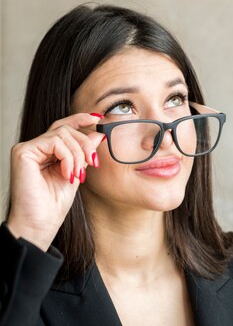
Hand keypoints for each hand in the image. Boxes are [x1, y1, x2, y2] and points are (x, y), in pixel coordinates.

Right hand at [7, 112, 104, 250]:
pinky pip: (55, 142)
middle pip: (65, 128)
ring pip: (62, 133)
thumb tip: (97, 134)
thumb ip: (83, 153)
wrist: (40, 225)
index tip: (99, 118)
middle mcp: (35, 148)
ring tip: (78, 174)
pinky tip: (68, 173)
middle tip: (93, 162)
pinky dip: (67, 156)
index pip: (63, 127)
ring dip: (77, 153)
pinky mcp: (23, 152)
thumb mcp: (76, 172)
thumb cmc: (54, 205)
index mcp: (46, 151)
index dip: (81, 119)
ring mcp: (27, 149)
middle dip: (84, 143)